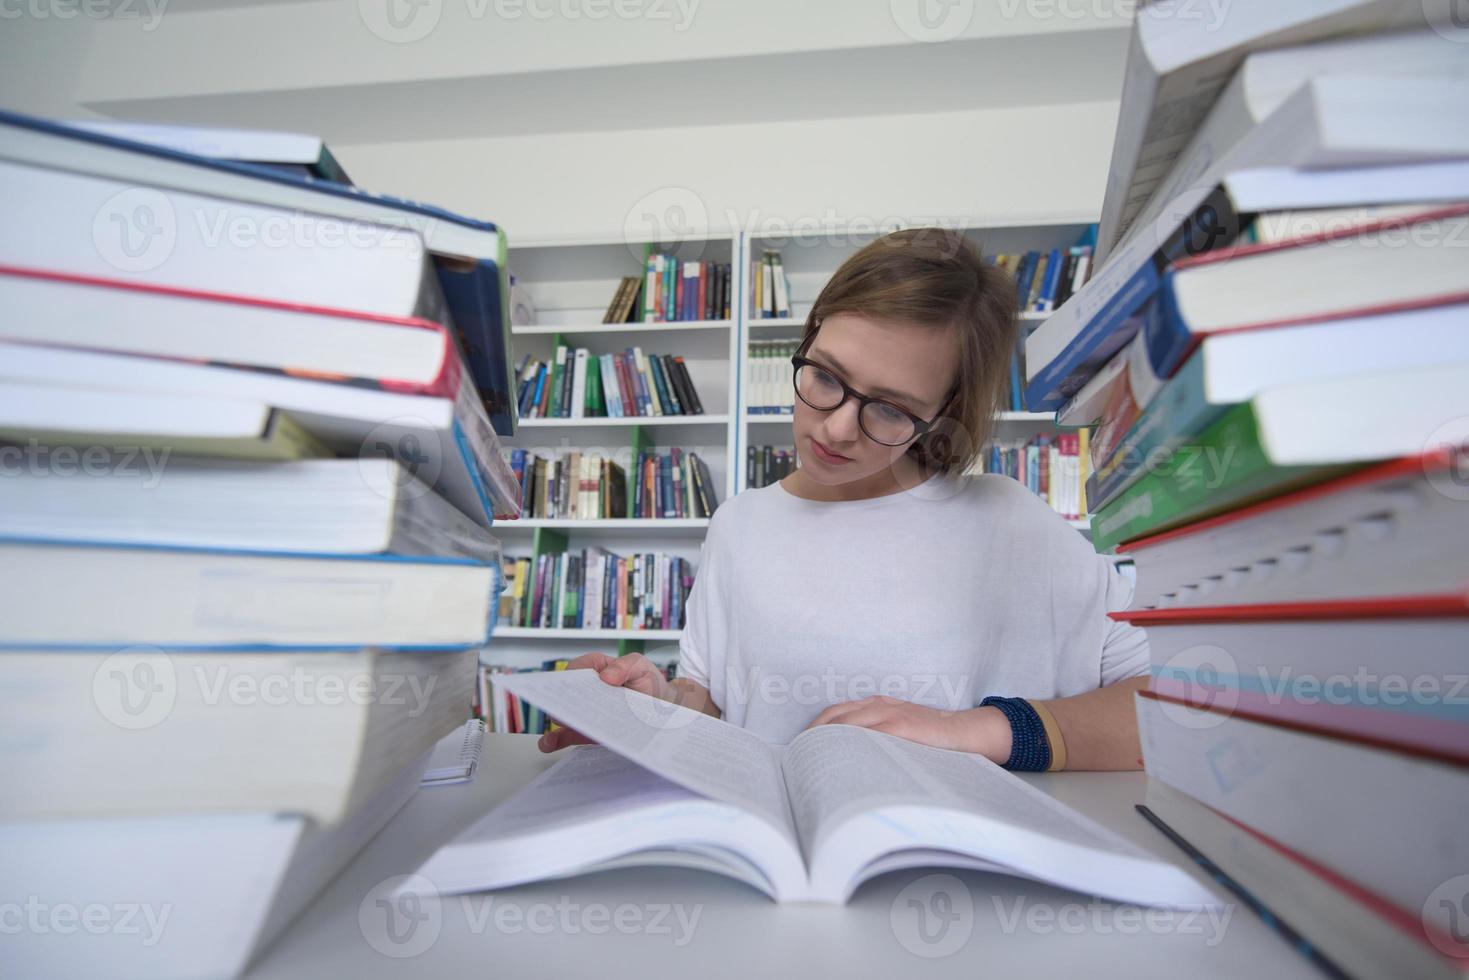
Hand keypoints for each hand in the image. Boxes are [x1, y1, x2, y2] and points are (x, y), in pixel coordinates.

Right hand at [537, 652, 673, 752]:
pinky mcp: (587, 730)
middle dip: (562, 699)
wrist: (661, 709)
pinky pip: (568, 734)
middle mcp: (587, 690)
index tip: (573, 682)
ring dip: (556, 720)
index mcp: (597, 669)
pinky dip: (557, 738)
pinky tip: (550, 743)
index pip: (580, 667)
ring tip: (554, 727)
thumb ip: (625, 666)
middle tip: (562, 708)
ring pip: (564, 713)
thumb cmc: (648, 683)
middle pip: (569, 692)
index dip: (574, 673)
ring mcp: (587, 711)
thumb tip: (606, 677)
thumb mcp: (640, 666)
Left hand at [807, 697, 1012, 763]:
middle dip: (813, 737)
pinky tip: (841, 762)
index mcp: (876, 705)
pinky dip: (851, 746)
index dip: (815, 730)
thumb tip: (848, 763)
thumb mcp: (900, 733)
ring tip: (813, 762)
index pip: (835, 713)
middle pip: (833, 717)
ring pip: (846, 724)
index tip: (802, 749)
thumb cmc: (932, 739)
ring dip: (827, 742)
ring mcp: (889, 714)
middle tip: (800, 759)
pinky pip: (867, 735)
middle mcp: (878, 705)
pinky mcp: (900, 726)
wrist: (966, 732)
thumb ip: (877, 738)